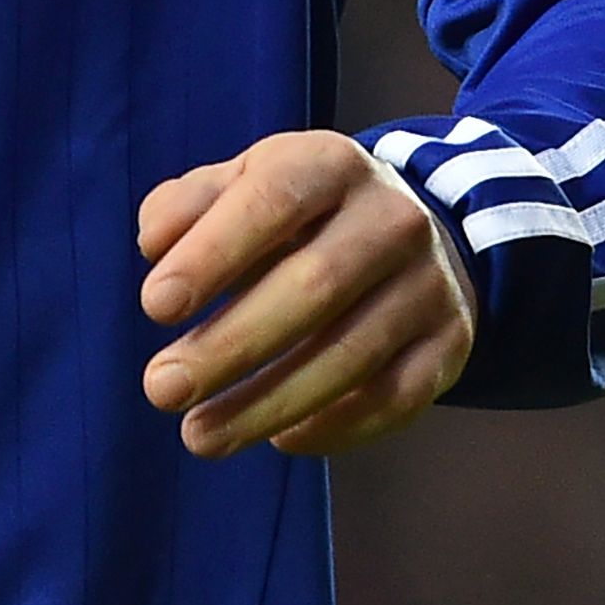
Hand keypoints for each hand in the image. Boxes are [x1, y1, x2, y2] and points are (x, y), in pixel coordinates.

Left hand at [136, 131, 475, 458]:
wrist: (409, 233)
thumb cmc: (298, 215)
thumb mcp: (245, 184)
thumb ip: (189, 205)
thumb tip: (155, 244)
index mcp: (331, 164)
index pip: (272, 202)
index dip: (212, 255)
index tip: (155, 306)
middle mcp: (393, 219)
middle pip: (314, 287)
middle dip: (230, 346)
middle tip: (162, 388)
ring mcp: (429, 283)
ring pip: (351, 356)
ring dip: (268, 405)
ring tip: (200, 436)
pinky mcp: (449, 343)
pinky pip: (394, 398)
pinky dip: (333, 428)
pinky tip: (278, 439)